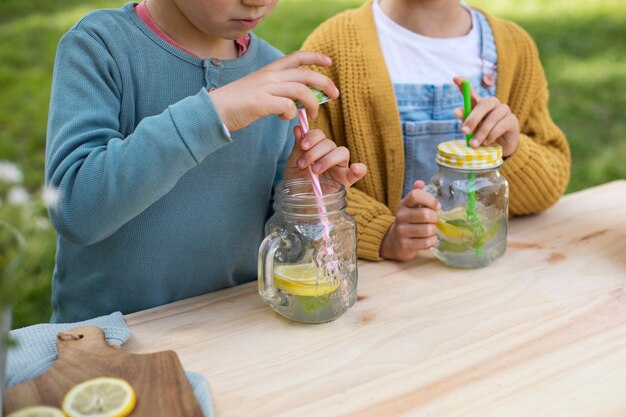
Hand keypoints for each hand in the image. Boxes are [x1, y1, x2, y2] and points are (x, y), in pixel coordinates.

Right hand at [209, 51, 338, 131]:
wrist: (215, 110)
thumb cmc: (237, 103)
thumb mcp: (258, 88)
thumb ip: (276, 89)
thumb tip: (294, 101)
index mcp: (269, 70)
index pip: (297, 57)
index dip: (315, 58)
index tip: (329, 62)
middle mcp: (270, 76)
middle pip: (306, 75)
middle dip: (324, 84)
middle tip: (334, 95)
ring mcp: (266, 88)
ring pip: (301, 91)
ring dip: (312, 104)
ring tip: (312, 115)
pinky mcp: (262, 103)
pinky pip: (288, 107)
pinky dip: (291, 115)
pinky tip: (285, 119)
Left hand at [284, 126, 366, 188]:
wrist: (298, 203)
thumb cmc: (296, 183)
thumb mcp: (293, 165)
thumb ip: (297, 148)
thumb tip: (298, 128)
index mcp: (317, 149)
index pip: (319, 135)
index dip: (312, 136)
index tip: (302, 146)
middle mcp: (330, 155)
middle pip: (329, 143)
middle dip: (315, 151)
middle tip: (304, 164)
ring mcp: (340, 167)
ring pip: (342, 152)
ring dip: (328, 159)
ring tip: (316, 171)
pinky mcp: (347, 180)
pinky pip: (358, 172)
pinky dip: (360, 168)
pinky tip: (355, 168)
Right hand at [380, 181, 439, 260]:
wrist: (394, 242)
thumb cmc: (408, 222)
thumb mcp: (410, 206)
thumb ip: (416, 194)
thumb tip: (420, 182)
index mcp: (404, 204)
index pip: (416, 195)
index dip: (430, 199)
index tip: (436, 206)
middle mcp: (401, 216)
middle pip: (425, 214)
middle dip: (435, 218)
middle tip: (433, 221)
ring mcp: (402, 231)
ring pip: (428, 230)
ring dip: (433, 231)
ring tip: (429, 230)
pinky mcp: (405, 245)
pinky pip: (426, 242)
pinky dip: (432, 241)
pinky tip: (428, 239)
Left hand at [452, 76, 519, 156]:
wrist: (501, 148)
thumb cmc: (484, 136)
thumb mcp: (473, 129)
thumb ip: (466, 120)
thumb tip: (456, 110)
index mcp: (479, 105)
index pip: (471, 93)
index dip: (464, 85)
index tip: (455, 78)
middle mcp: (492, 104)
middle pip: (483, 105)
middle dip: (472, 118)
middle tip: (464, 131)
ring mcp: (504, 110)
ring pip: (492, 117)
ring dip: (481, 132)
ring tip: (474, 144)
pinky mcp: (512, 120)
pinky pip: (501, 125)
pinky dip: (492, 135)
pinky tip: (486, 142)